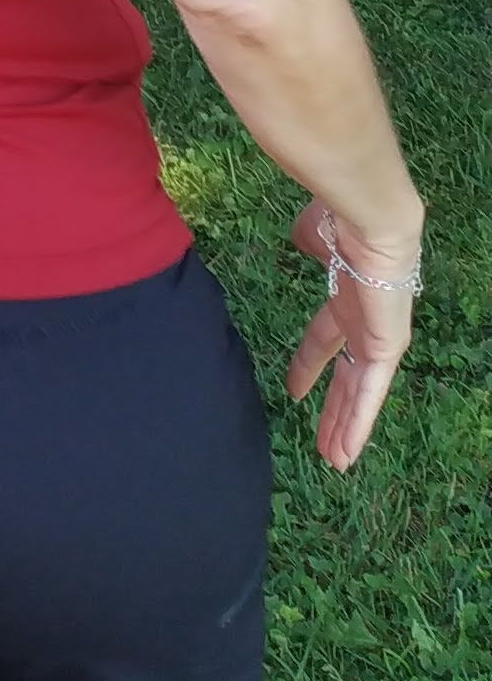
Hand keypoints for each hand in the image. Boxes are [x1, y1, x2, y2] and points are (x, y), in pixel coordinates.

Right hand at [282, 196, 420, 470]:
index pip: (328, 342)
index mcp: (349, 299)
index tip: (295, 390)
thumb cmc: (341, 219)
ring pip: (361, 396)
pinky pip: (369, 395)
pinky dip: (357, 425)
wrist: (371, 219)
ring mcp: (379, 339)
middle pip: (348, 380)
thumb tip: (308, 246)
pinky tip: (346, 452)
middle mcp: (367, 325)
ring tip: (335, 462)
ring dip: (346, 429)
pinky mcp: (386, 350)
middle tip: (325, 444)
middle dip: (335, 411)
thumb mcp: (316, 236)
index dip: (311, 366)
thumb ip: (313, 247)